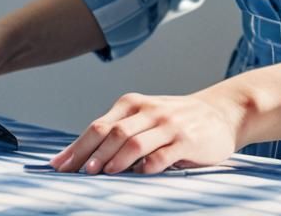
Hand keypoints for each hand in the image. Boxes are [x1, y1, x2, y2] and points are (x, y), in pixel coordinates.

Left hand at [50, 89, 245, 175]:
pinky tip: (139, 175)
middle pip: (114, 132)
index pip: (100, 125)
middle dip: (91, 154)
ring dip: (115, 160)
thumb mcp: (148, 117)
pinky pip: (164, 154)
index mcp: (135, 104)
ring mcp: (170, 125)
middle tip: (76, 174)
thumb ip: (120, 130)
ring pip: (135, 142)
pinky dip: (148, 166)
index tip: (58, 166)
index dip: (77, 146)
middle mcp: (151, 111)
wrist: (221, 112)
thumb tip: (82, 157)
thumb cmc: (176, 120)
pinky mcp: (188, 140)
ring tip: (101, 175)